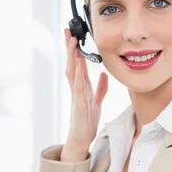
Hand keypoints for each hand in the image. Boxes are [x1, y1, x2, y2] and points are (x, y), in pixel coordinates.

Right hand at [62, 28, 107, 160]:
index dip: (76, 51)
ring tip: (72, 41)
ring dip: (72, 56)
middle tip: (67, 31)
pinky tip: (80, 64)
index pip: (77, 65)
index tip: (74, 36)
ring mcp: (76, 96)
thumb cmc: (86, 122)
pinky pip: (78, 87)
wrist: (81, 139)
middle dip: (69, 48)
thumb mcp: (97, 102)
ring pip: (72, 72)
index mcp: (81, 87)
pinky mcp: (79, 104)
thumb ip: (100, 88)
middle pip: (71, 64)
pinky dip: (79, 75)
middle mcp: (76, 89)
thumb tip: (104, 74)